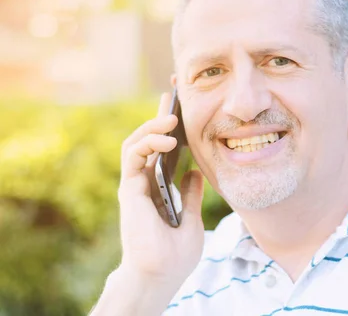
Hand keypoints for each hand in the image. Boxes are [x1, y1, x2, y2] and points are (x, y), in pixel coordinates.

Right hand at [118, 91, 204, 286]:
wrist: (162, 274)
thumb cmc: (176, 253)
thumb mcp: (192, 218)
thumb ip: (190, 195)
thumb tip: (194, 173)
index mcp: (160, 188)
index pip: (164, 152)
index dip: (171, 130)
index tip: (183, 109)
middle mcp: (145, 183)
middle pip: (149, 142)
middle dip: (159, 118)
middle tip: (173, 96)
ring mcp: (135, 184)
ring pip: (136, 144)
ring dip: (152, 127)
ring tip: (172, 119)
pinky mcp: (129, 188)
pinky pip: (132, 156)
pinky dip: (147, 143)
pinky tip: (168, 140)